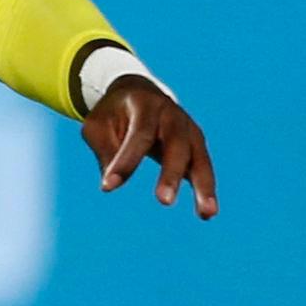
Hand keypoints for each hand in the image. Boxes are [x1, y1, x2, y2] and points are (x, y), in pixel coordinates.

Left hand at [85, 75, 216, 216]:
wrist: (138, 92)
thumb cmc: (113, 113)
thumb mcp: (97, 124)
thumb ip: (105, 150)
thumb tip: (110, 182)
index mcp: (145, 104)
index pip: (139, 134)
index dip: (126, 161)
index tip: (108, 187)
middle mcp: (172, 115)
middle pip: (177, 144)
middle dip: (171, 173)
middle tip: (164, 201)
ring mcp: (188, 129)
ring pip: (199, 158)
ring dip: (203, 186)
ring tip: (206, 212)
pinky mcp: (195, 145)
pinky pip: (203, 169)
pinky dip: (206, 190)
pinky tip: (207, 213)